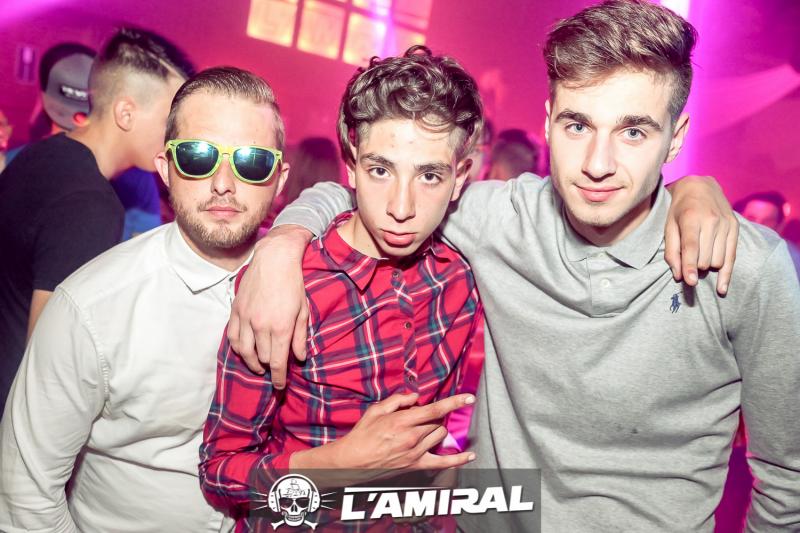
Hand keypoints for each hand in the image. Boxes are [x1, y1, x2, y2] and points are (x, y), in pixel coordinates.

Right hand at [227, 225, 311, 386]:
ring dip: (252, 363)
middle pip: (262, 358)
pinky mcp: (236, 311)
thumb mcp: (303, 311)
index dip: (279, 378)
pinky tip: (245, 352)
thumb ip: (300, 336)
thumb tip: (298, 358)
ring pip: (245, 352)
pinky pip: (233, 338)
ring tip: (258, 367)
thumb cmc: (293, 284)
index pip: (277, 362)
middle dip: (268, 369)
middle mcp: (262, 326)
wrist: (274, 260)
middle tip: (273, 373)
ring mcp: (246, 319)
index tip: (281, 386)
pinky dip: (238, 349)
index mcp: (281, 327)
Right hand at [291, 393, 475, 483]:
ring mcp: (415, 453)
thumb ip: (398, 400)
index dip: (454, 402)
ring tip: (425, 429)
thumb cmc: (363, 433)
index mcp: (403, 421)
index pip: (435, 410)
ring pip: (440, 436)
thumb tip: (416, 397)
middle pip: (437, 422)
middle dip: (434, 416)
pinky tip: (470, 456)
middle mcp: (412, 437)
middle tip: (419, 417)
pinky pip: (443, 463)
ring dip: (438, 429)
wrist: (353, 460)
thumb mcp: (377, 410)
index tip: (469, 398)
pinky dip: (458, 460)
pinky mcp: (415, 465)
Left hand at [665, 175, 737, 294]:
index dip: (689, 266)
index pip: (691, 246)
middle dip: (695, 266)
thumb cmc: (679, 209)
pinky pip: (732, 257)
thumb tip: (678, 275)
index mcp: (691, 217)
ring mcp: (726, 224)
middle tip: (687, 262)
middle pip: (705, 257)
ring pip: (718, 260)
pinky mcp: (735, 228)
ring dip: (707, 267)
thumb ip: (671, 250)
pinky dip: (726, 274)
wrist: (700, 186)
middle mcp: (711, 220)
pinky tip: (722, 288)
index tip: (690, 282)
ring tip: (699, 258)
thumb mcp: (668, 226)